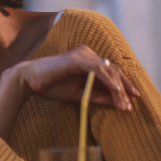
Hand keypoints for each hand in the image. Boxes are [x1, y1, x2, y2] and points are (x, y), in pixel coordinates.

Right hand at [5, 45, 139, 111]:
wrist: (29, 81)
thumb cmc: (50, 86)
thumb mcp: (80, 94)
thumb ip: (97, 95)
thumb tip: (116, 102)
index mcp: (88, 60)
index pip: (111, 72)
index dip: (123, 86)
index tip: (131, 101)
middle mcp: (87, 54)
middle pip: (113, 71)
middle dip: (123, 90)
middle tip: (129, 107)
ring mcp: (83, 54)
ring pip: (108, 71)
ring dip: (118, 89)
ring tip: (124, 104)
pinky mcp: (77, 59)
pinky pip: (98, 69)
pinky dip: (108, 81)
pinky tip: (116, 91)